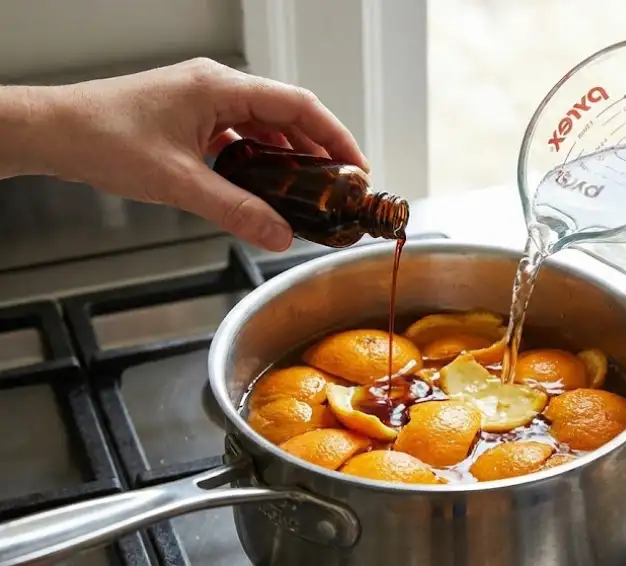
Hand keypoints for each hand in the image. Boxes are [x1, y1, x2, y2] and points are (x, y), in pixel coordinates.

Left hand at [35, 58, 368, 250]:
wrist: (55, 132)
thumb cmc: (103, 140)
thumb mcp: (179, 183)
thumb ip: (235, 210)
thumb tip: (279, 235)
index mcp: (219, 87)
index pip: (297, 105)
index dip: (334, 136)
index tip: (357, 166)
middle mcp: (217, 87)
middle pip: (287, 114)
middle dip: (319, 149)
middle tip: (342, 185)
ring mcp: (205, 100)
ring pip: (265, 125)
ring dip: (290, 155)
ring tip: (313, 189)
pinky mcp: (193, 116)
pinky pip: (241, 134)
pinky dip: (261, 158)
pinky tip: (267, 183)